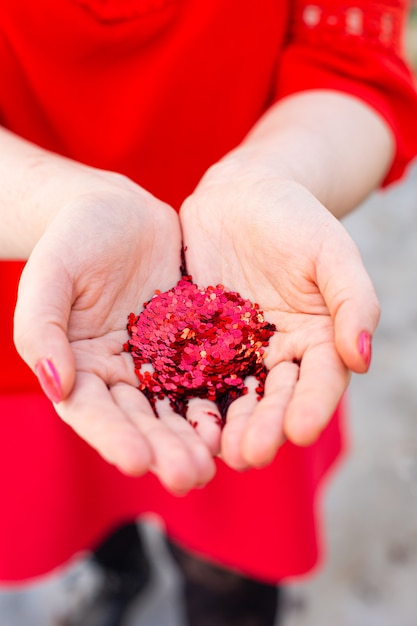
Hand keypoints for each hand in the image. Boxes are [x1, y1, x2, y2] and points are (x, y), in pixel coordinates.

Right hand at [14, 172, 216, 492]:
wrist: (119, 211)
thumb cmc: (74, 239)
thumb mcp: (50, 275)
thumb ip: (41, 326)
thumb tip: (53, 383)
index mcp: (78, 367)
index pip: (92, 412)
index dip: (112, 437)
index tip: (137, 461)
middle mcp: (120, 375)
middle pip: (141, 421)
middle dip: (164, 450)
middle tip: (190, 477)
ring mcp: (159, 362)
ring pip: (178, 407)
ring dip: (196, 436)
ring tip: (218, 461)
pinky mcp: (192, 345)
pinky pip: (209, 374)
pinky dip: (224, 397)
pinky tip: (241, 417)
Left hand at [180, 167, 379, 469]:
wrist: (243, 196)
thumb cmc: (295, 218)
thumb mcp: (332, 252)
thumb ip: (353, 301)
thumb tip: (362, 358)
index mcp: (318, 338)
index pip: (319, 380)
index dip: (312, 407)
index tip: (299, 432)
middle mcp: (278, 352)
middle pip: (274, 397)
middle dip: (265, 427)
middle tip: (249, 456)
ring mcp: (237, 349)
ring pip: (234, 393)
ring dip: (228, 424)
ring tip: (218, 452)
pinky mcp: (199, 339)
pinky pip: (194, 369)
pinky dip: (188, 395)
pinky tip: (178, 417)